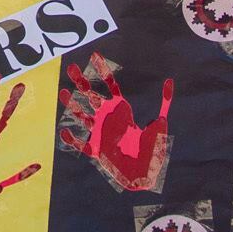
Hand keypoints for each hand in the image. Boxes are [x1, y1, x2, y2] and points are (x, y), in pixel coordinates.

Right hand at [56, 54, 172, 191]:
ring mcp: (99, 134)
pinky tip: (64, 131)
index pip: (110, 86)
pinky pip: (79, 144)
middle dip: (82, 82)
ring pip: (82, 116)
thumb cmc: (151, 151)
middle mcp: (108, 119)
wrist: (145, 175)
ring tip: (63, 93)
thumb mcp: (160, 125)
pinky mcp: (95, 151)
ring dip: (73, 105)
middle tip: (72, 68)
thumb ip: (164, 105)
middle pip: (91, 96)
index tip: (95, 56)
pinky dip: (71, 138)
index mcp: (121, 111)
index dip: (103, 71)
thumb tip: (169, 82)